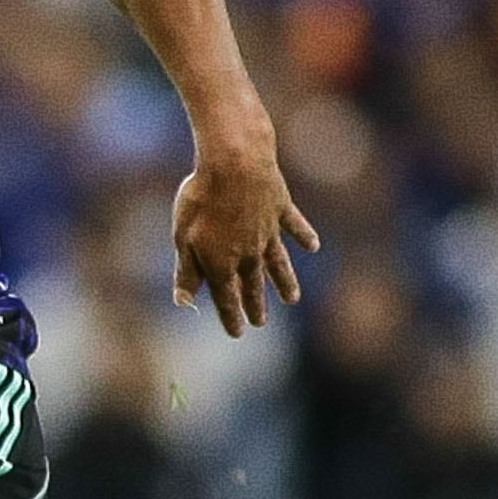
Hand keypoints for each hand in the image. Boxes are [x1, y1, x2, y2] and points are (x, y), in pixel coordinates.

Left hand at [170, 133, 318, 335]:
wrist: (235, 165)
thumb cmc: (202, 200)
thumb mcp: (183, 238)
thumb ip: (187, 272)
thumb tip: (183, 301)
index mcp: (223, 263)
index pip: (227, 298)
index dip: (230, 317)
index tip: (237, 334)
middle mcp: (250, 253)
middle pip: (253, 285)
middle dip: (256, 305)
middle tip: (260, 324)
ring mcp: (269, 232)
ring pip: (278, 263)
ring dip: (285, 282)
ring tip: (293, 299)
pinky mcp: (281, 209)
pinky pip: (295, 226)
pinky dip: (304, 236)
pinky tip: (314, 246)